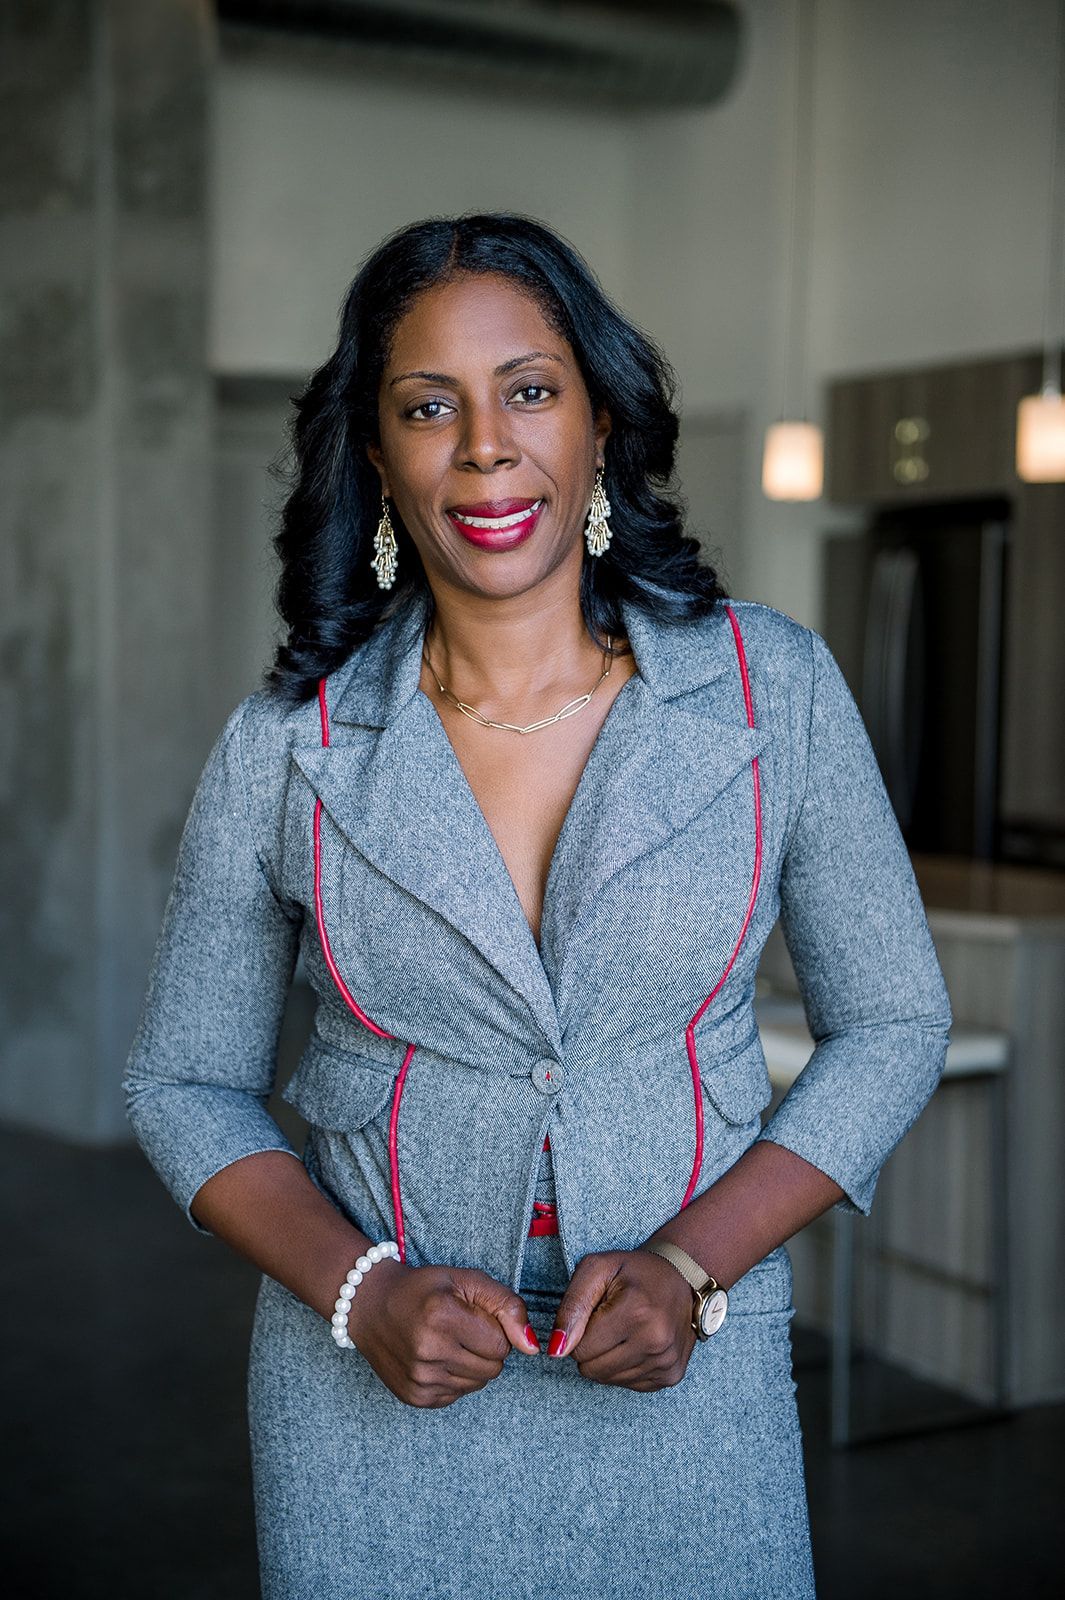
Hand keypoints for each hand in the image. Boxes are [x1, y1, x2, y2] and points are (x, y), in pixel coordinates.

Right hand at [345, 1257, 540, 1407]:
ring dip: (472, 1364)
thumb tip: (532, 1347)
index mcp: (442, 1316)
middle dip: (487, 1348)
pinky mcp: (415, 1398)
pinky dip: (454, 1378)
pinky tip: (435, 1357)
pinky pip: (458, 1395)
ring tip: (448, 1341)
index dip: (494, 1327)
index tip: (473, 1315)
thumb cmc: (424, 1289)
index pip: (501, 1344)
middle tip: (462, 1328)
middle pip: (493, 1368)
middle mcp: (428, 1352)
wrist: (370, 1305)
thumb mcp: (467, 1280)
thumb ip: (507, 1306)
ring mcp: (420, 1379)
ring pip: (478, 1384)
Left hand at [547, 1249, 696, 1390]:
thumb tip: (556, 1350)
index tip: (596, 1312)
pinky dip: (625, 1366)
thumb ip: (571, 1306)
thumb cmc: (633, 1271)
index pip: (581, 1349)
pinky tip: (637, 1342)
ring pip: (608, 1379)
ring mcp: (666, 1362)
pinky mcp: (672, 1375)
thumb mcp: (596, 1269)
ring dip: (607, 1357)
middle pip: (592, 1369)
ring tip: (624, 1330)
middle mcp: (656, 1341)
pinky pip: (628, 1384)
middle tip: (608, 1321)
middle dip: (591, 1347)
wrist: (681, 1276)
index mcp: (636, 1312)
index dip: (579, 1331)